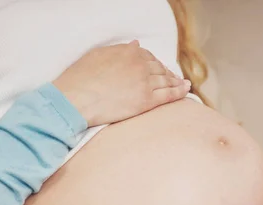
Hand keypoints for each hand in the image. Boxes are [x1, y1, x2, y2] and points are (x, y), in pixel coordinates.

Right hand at [53, 40, 190, 125]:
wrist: (76, 99)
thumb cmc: (80, 78)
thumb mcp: (98, 55)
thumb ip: (119, 50)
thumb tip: (136, 45)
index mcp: (128, 52)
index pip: (147, 55)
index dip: (153, 62)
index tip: (157, 67)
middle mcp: (140, 65)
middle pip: (159, 68)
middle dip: (166, 72)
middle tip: (171, 77)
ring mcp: (145, 83)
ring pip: (166, 80)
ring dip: (176, 81)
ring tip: (182, 83)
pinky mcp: (147, 100)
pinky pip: (169, 94)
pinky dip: (180, 91)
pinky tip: (186, 89)